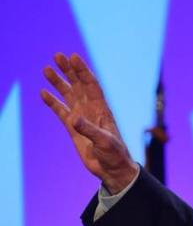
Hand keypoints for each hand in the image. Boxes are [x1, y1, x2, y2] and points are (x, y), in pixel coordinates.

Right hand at [40, 53, 137, 193]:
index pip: (91, 85)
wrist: (112, 169)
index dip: (82, 70)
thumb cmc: (114, 154)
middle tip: (57, 56)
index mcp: (102, 109)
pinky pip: (61, 111)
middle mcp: (91, 110)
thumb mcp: (104, 142)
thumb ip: (89, 130)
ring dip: (58, 82)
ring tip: (46, 69)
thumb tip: (73, 118)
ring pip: (68, 95)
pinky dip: (53, 102)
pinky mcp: (73, 128)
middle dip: (69, 71)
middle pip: (78, 85)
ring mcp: (82, 118)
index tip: (73, 57)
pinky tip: (44, 93)